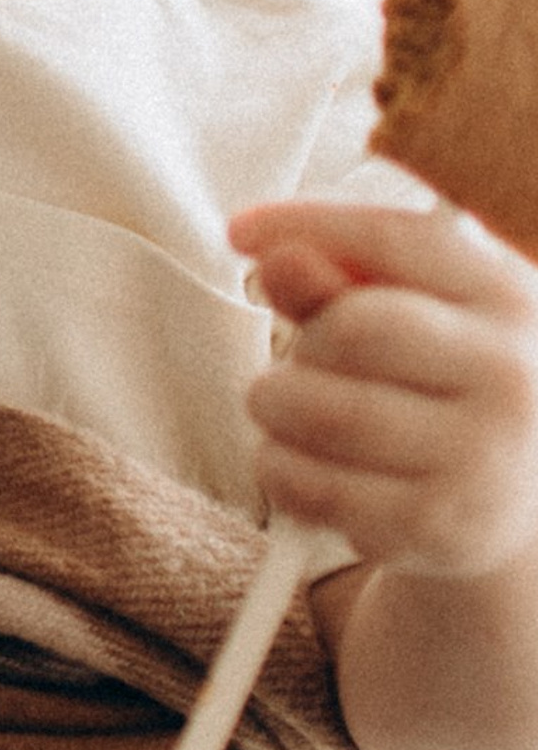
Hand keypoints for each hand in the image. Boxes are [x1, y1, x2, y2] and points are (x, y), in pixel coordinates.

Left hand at [234, 196, 537, 580]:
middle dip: (300, 341)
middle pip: (352, 327)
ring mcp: (482, 455)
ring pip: (321, 410)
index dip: (305, 224)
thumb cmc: (446, 389)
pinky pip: (313, 484)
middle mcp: (510, 373)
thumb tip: (277, 257)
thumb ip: (343, 282)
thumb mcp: (416, 318)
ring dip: (274, 406)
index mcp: (510, 298)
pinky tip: (292, 462)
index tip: (238, 232)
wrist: (518, 505)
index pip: (395, 239)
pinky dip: (278, 469)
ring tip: (283, 410)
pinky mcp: (438, 525)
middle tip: (297, 363)